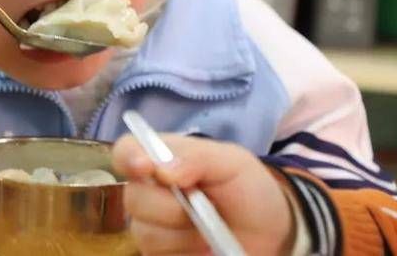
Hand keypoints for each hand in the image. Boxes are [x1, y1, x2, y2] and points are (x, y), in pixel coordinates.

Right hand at [112, 134, 293, 255]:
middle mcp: (148, 192)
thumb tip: (161, 169)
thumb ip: (198, 157)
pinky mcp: (159, 254)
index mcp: (160, 159)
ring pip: (146, 233)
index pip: (126, 151)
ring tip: (209, 231)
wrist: (270, 233)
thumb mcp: (233, 163)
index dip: (128, 157)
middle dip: (170, 207)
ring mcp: (151, 226)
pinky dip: (186, 253)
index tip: (146, 168)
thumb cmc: (247, 188)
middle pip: (133, 198)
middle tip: (202, 207)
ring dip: (184, 236)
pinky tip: (204, 249)